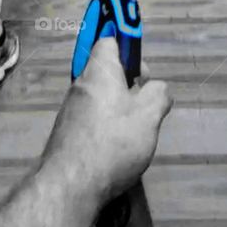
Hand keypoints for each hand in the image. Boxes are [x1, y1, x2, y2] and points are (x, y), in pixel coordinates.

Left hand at [41, 39, 171, 215]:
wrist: (71, 185)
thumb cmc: (113, 142)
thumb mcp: (149, 115)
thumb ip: (158, 95)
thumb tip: (158, 89)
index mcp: (99, 71)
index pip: (108, 41)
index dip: (128, 48)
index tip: (142, 71)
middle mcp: (80, 85)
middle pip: (106, 71)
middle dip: (128, 83)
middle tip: (145, 103)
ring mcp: (70, 111)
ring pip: (100, 97)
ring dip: (118, 107)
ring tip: (134, 131)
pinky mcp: (67, 134)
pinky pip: (91, 119)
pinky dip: (106, 126)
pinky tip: (117, 148)